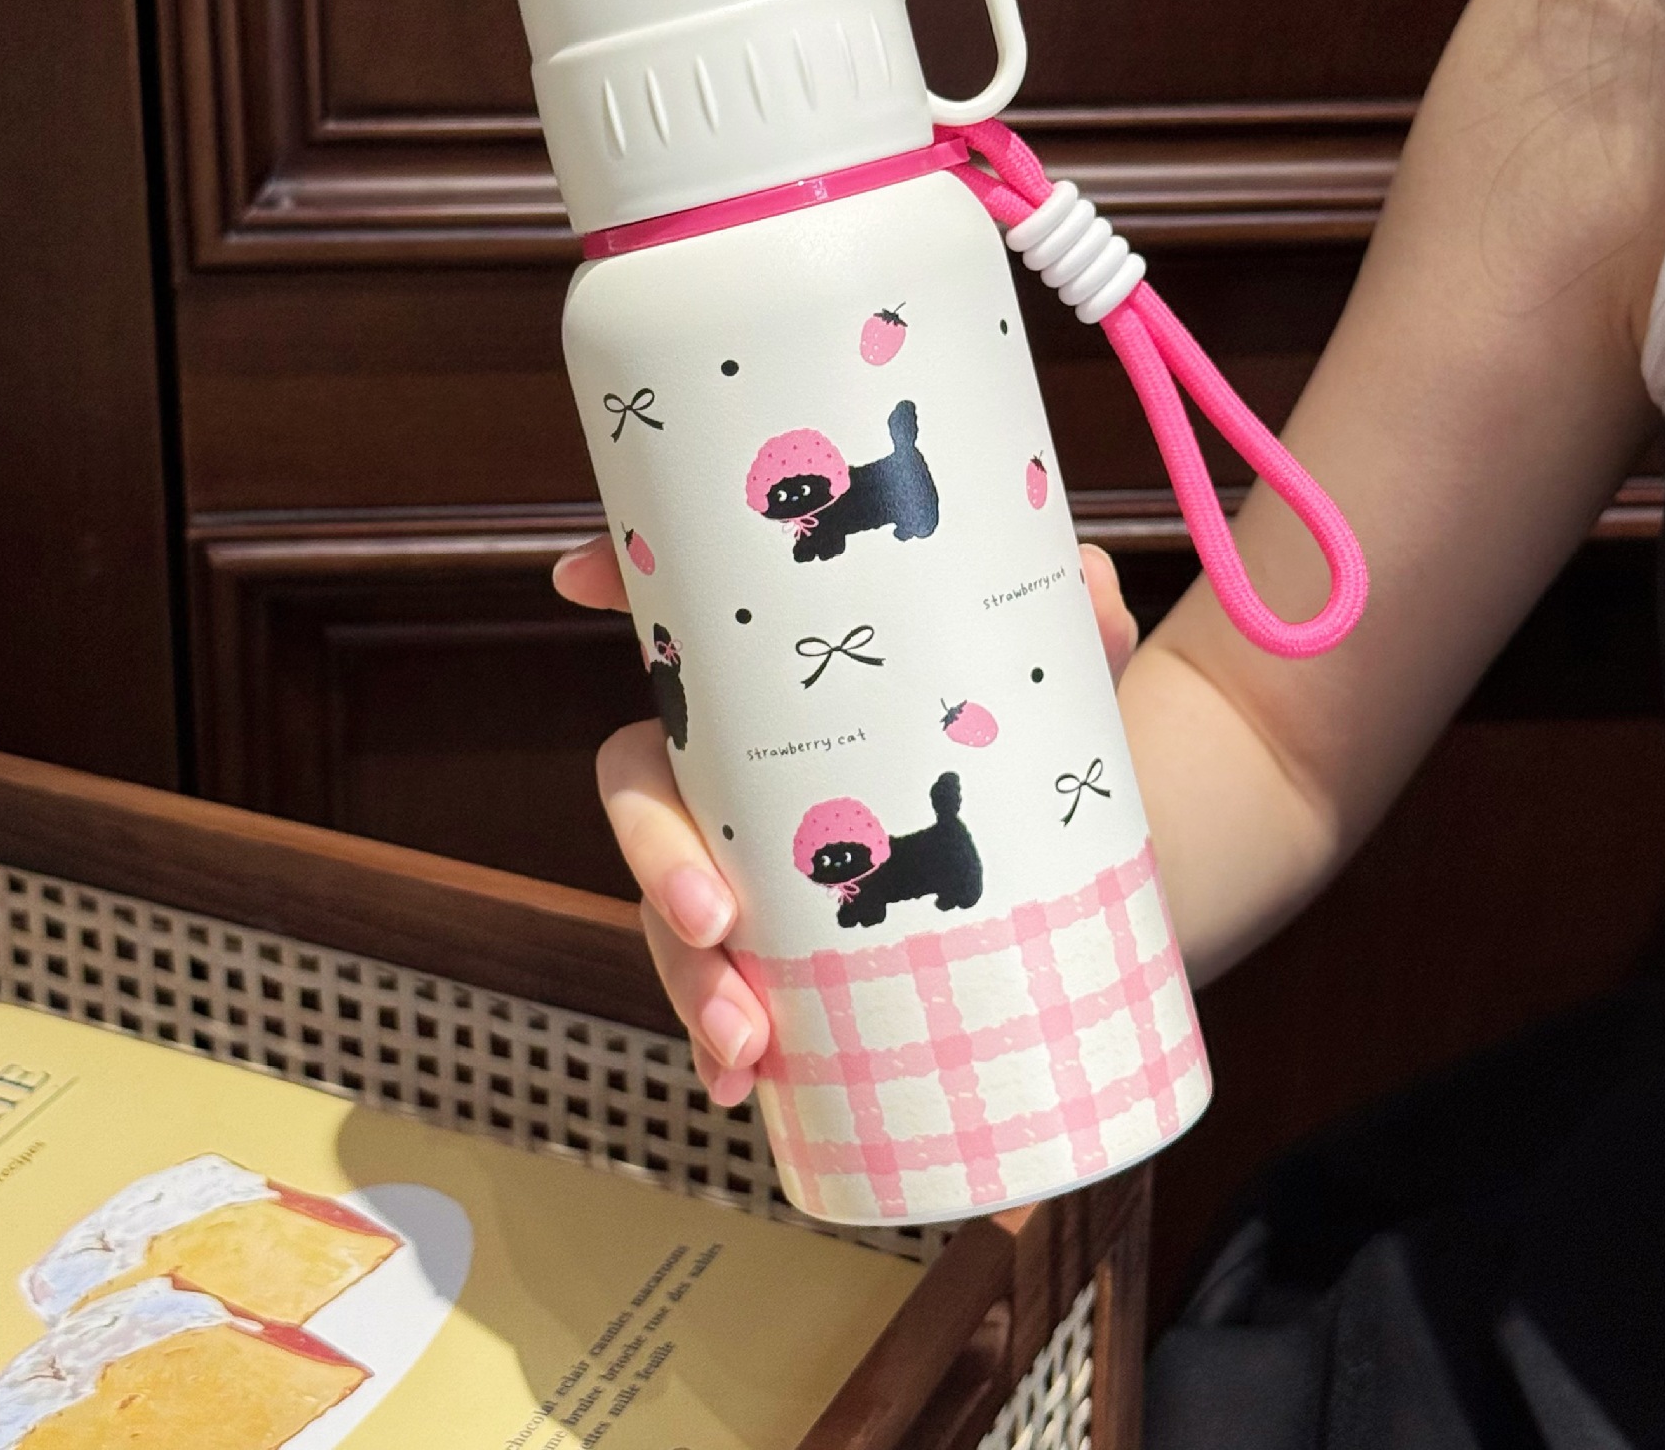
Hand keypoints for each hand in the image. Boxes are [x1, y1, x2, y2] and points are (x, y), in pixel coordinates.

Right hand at [552, 538, 1139, 1104]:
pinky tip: (738, 1082)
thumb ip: (1077, 624)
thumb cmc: (1034, 746)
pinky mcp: (782, 946)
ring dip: (684, 976)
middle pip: (644, 787)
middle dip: (654, 858)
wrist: (1084, 869)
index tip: (576, 582)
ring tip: (746, 1041)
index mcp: (787, 685)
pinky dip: (712, 1038)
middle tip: (715, 921)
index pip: (687, 620)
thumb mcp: (1057, 682)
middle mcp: (744, 766)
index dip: (619, 584)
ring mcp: (753, 861)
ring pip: (670, 907)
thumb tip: (1088, 583)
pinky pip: (715, 988)